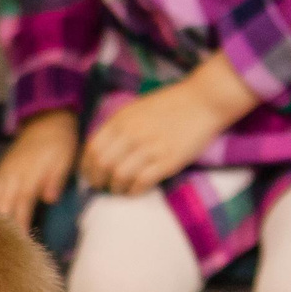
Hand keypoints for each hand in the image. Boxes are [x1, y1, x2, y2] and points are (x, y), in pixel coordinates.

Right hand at [0, 111, 78, 230]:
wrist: (46, 121)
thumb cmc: (59, 144)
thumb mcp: (64, 160)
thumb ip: (56, 179)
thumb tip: (50, 198)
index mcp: (28, 178)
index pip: (21, 209)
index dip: (19, 229)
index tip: (19, 247)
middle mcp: (10, 178)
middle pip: (0, 209)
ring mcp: (2, 175)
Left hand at [78, 56, 258, 195]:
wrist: (203, 101)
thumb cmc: (170, 105)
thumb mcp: (136, 109)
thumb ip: (119, 127)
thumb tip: (101, 151)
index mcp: (122, 120)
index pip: (92, 148)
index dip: (87, 167)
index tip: (90, 176)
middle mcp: (132, 134)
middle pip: (102, 165)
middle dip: (98, 181)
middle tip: (102, 188)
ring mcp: (150, 148)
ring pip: (120, 176)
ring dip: (116, 188)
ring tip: (120, 190)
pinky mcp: (168, 161)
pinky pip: (142, 182)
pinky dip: (134, 190)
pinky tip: (135, 190)